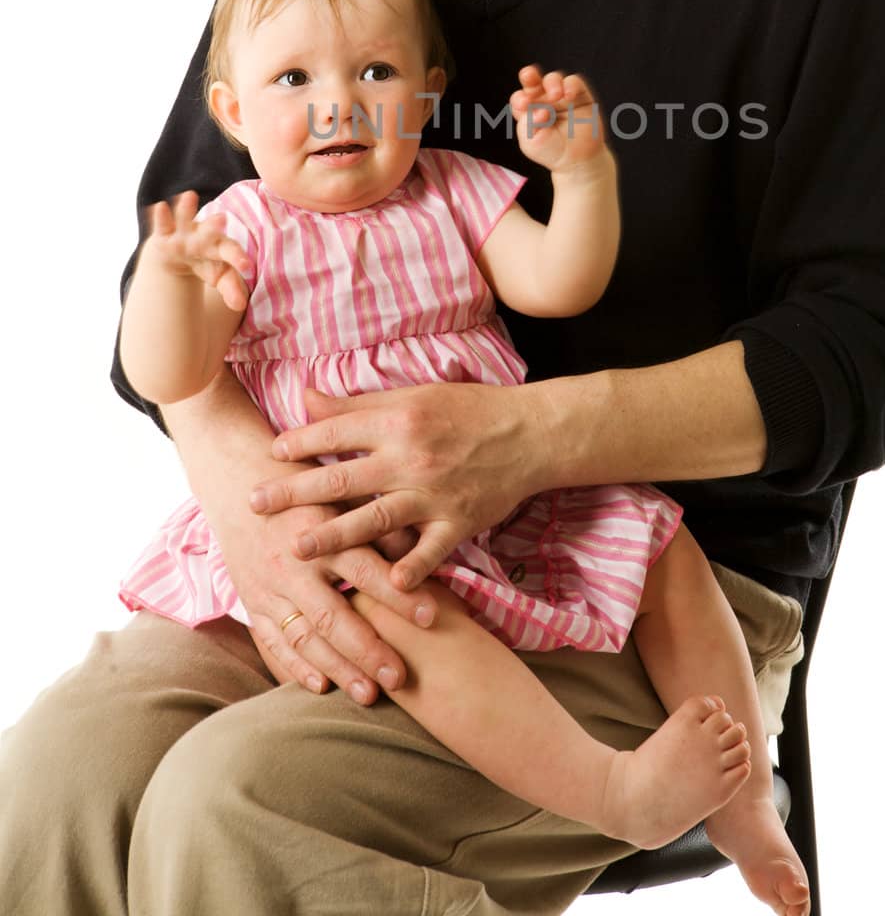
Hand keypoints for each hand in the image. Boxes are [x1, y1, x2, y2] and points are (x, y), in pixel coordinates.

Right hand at [144, 190, 250, 312]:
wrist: (181, 251)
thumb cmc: (208, 262)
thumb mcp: (219, 276)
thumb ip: (232, 289)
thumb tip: (241, 305)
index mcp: (220, 247)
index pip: (231, 251)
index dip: (238, 258)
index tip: (246, 266)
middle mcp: (203, 235)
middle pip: (209, 233)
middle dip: (212, 226)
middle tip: (221, 218)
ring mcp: (182, 232)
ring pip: (185, 220)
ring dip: (186, 210)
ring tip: (189, 196)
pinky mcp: (164, 233)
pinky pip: (162, 224)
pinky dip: (161, 216)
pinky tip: (159, 207)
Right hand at [210, 480, 439, 701]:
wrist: (236, 482)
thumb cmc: (303, 486)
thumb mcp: (341, 494)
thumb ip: (376, 525)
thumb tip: (418, 551)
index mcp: (322, 533)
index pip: (365, 570)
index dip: (398, 595)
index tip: (431, 616)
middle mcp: (294, 565)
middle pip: (334, 616)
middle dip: (368, 651)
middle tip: (399, 678)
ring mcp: (269, 588)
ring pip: (305, 637)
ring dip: (338, 669)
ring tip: (368, 695)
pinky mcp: (252, 602)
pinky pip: (273, 641)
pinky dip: (295, 666)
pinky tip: (320, 686)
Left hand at [249, 383, 546, 590]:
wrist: (529, 433)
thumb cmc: (468, 409)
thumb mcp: (413, 396)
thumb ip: (357, 404)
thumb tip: (305, 398)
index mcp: (399, 419)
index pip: (337, 431)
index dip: (299, 442)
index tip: (269, 454)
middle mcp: (412, 457)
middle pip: (343, 477)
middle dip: (294, 492)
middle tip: (256, 505)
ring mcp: (435, 494)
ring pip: (375, 519)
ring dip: (334, 536)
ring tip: (297, 549)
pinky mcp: (459, 523)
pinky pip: (431, 551)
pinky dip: (412, 569)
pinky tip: (390, 587)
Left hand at [509, 65, 606, 171]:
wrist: (577, 160)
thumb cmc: (551, 152)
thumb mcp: (531, 143)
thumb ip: (527, 125)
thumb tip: (540, 110)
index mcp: (528, 110)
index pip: (519, 97)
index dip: (520, 98)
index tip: (524, 105)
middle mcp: (543, 100)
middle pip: (533, 80)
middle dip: (529, 75)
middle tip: (528, 76)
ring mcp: (561, 97)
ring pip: (553, 78)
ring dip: (552, 83)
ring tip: (555, 96)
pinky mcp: (580, 96)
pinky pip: (574, 82)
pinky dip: (571, 85)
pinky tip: (569, 96)